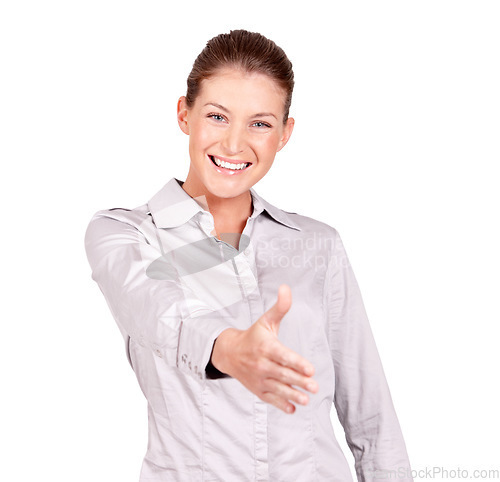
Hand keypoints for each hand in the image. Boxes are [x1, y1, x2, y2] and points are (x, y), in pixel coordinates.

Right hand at [211, 284, 318, 413]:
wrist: (229, 353)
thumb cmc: (253, 335)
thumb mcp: (266, 320)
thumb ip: (280, 307)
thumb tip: (286, 287)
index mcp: (265, 347)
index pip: (283, 356)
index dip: (296, 362)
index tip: (310, 369)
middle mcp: (262, 364)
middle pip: (283, 374)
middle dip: (299, 381)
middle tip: (314, 386)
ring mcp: (259, 378)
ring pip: (277, 388)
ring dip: (292, 395)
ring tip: (306, 399)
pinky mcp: (258, 390)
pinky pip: (270, 399)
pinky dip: (280, 404)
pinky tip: (292, 408)